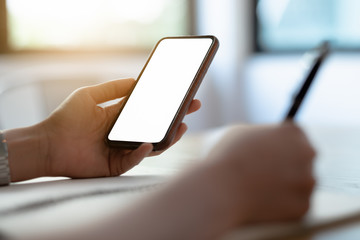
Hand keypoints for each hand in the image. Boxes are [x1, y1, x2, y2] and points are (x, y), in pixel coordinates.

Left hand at [7, 78, 199, 180]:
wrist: (48, 144)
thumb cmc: (65, 119)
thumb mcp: (89, 95)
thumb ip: (112, 88)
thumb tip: (135, 81)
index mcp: (120, 117)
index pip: (148, 109)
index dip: (165, 103)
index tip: (181, 93)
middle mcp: (125, 133)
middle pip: (155, 126)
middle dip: (175, 117)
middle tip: (192, 106)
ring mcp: (123, 149)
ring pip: (152, 144)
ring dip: (168, 136)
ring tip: (181, 126)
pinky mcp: (117, 165)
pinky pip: (134, 159)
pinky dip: (142, 152)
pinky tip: (149, 143)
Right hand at [203, 123, 314, 225]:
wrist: (221, 189)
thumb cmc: (226, 158)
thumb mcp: (241, 133)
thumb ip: (262, 134)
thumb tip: (268, 141)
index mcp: (293, 132)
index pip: (296, 136)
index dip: (281, 145)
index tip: (271, 153)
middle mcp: (307, 153)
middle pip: (303, 158)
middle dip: (289, 165)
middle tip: (266, 172)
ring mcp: (307, 180)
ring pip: (301, 183)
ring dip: (286, 186)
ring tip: (259, 187)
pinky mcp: (303, 205)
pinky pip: (295, 204)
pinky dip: (282, 206)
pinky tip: (262, 201)